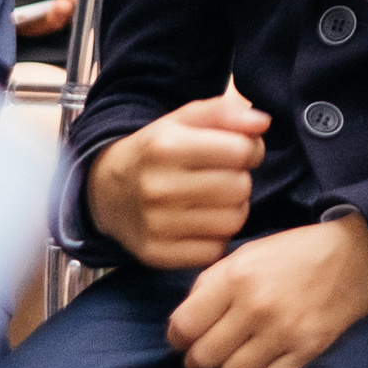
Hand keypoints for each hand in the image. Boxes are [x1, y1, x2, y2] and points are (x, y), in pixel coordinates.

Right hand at [86, 90, 267, 269]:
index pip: (241, 151)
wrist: (105, 191)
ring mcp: (156, 225)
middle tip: (222, 177)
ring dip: (232, 210)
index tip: (237, 152)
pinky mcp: (157, 254)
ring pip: (233, 221)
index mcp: (166, 146)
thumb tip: (263, 122)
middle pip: (240, 187)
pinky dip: (216, 238)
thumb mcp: (182, 121)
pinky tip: (201, 223)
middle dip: (239, 180)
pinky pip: (215, 250)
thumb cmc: (155, 152)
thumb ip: (224, 113)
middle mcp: (158, 186)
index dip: (249, 150)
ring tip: (214, 200)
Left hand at [166, 217, 367, 367]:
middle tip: (206, 353)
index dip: (178, 337)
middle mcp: (256, 307)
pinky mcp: (306, 352)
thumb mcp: (246, 254)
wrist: (354, 258)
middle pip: (203, 358)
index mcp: (236, 277)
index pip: (184, 326)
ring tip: (237, 356)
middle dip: (198, 360)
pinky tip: (264, 360)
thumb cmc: (293, 254)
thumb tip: (182, 323)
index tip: (184, 338)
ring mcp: (283, 333)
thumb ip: (210, 284)